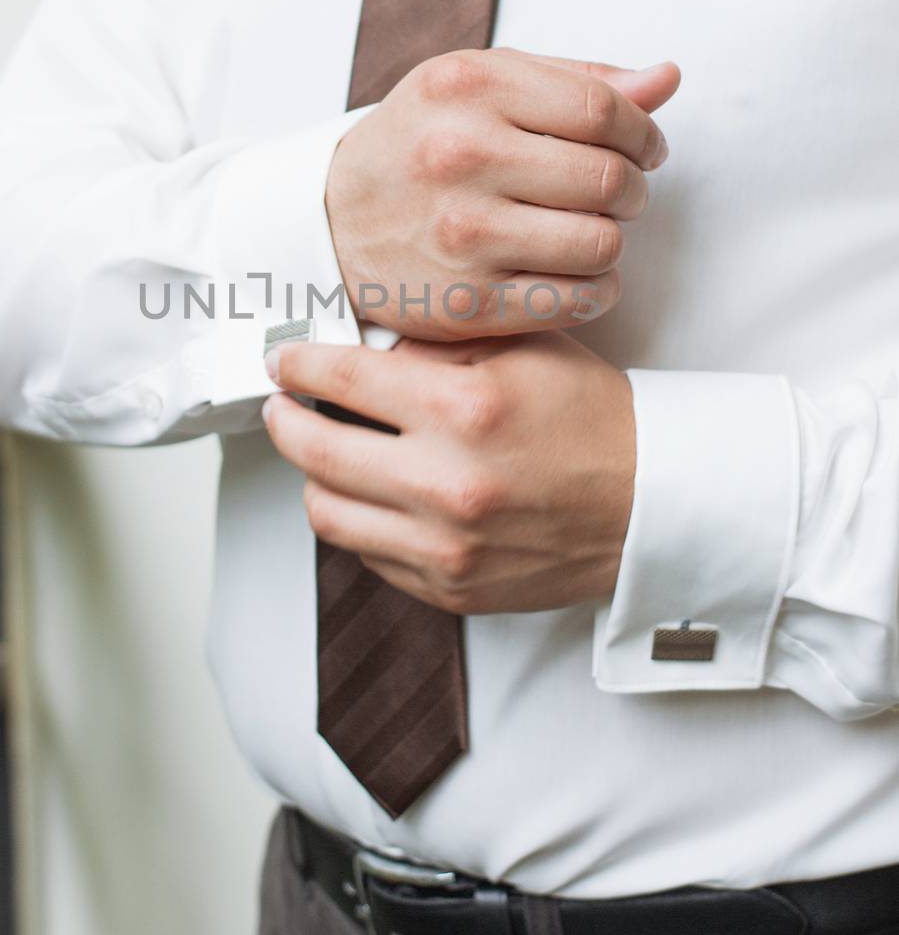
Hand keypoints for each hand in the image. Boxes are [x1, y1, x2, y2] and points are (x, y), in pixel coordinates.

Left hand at [262, 330, 634, 614]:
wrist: (651, 503)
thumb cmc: (590, 418)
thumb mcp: (521, 349)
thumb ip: (436, 344)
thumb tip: (359, 347)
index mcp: (464, 410)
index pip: (344, 379)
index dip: (297, 365)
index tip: (283, 361)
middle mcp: (447, 483)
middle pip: (315, 451)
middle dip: (286, 421)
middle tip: (284, 407)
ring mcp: (446, 546)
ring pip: (328, 512)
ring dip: (313, 477)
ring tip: (321, 454)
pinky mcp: (450, 589)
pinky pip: (368, 554)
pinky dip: (358, 521)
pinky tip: (372, 495)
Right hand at [324, 49, 679, 338]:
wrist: (331, 222)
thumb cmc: (419, 146)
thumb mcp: (480, 87)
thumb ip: (575, 81)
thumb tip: (667, 79)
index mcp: (470, 87)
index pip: (602, 111)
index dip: (644, 134)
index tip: (646, 148)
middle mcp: (462, 155)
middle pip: (610, 179)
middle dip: (633, 189)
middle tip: (617, 193)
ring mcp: (464, 233)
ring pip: (602, 243)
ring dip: (613, 240)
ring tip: (588, 229)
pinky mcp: (467, 300)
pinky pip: (578, 299)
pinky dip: (596, 288)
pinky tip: (574, 271)